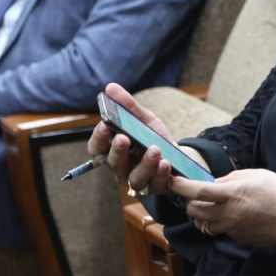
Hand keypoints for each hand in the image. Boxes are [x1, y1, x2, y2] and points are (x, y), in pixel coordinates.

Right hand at [86, 82, 207, 195]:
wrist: (179, 157)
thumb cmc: (153, 138)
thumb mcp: (143, 120)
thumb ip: (128, 106)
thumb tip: (110, 87)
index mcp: (113, 151)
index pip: (96, 148)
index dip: (98, 138)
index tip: (105, 124)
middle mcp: (121, 168)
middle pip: (113, 163)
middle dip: (118, 151)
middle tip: (124, 138)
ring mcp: (138, 180)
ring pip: (135, 178)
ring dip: (144, 164)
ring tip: (155, 150)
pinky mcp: (156, 188)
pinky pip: (156, 184)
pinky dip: (160, 174)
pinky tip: (166, 163)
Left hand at [171, 169, 275, 247]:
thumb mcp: (257, 175)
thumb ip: (232, 178)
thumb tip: (216, 183)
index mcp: (232, 194)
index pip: (198, 191)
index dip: (181, 186)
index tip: (173, 180)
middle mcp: (228, 214)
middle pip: (194, 211)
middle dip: (189, 202)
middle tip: (195, 194)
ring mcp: (232, 229)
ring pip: (203, 224)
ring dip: (200, 215)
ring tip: (209, 205)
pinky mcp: (237, 238)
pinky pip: (219, 231)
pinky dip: (216, 223)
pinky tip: (229, 215)